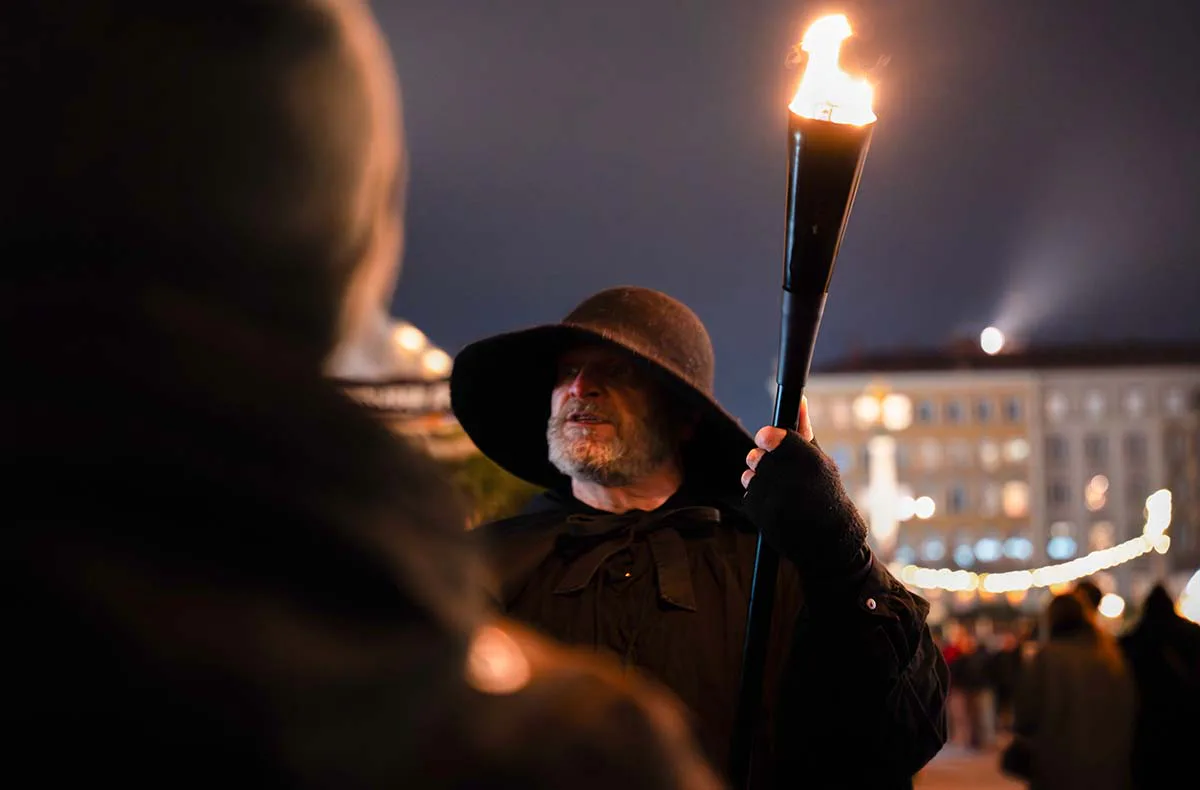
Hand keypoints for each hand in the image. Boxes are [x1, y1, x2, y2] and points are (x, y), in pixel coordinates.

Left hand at [739, 396, 868, 579]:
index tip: (768, 441)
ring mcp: (772, 496)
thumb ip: (804, 429)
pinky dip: (758, 497)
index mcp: (805, 459)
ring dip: (760, 479)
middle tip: (778, 472)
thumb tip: (800, 400)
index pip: (769, 436)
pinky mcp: (760, 513)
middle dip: (763, 461)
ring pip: (750, 475)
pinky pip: (749, 494)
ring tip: (781, 491)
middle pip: (756, 455)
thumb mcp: (821, 460)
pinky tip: (776, 504)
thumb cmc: (827, 494)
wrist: (829, 539)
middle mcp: (788, 476)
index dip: (766, 438)